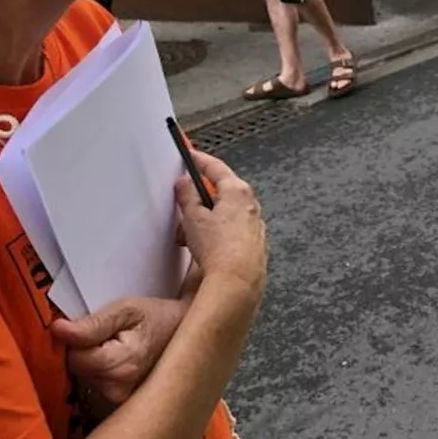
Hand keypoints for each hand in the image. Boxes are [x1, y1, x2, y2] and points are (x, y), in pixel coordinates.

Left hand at [51, 297, 185, 405]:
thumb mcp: (126, 309)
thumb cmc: (155, 317)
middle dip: (84, 351)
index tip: (91, 326)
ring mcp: (119, 400)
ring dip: (90, 361)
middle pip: (77, 370)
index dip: (76, 340)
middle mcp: (118, 390)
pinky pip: (92, 384)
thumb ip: (93, 323)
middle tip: (108, 335)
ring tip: (114, 346)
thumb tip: (57, 331)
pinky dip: (97, 371)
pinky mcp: (118, 403)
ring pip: (83, 377)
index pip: (74, 358)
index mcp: (121, 366)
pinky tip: (114, 360)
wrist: (183, 333)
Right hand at [175, 150, 266, 298]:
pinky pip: (230, 233)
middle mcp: (251, 206)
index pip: (216, 168)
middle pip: (221, 193)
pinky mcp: (253, 245)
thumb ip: (187, 197)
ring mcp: (254, 226)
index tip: (191, 156)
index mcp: (238, 192)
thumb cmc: (220, 249)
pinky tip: (203, 249)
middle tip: (183, 207)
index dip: (200, 161)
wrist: (238, 282)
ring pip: (224, 215)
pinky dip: (216, 235)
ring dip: (206, 221)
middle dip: (199, 200)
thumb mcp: (194, 218)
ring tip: (188, 236)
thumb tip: (184, 184)